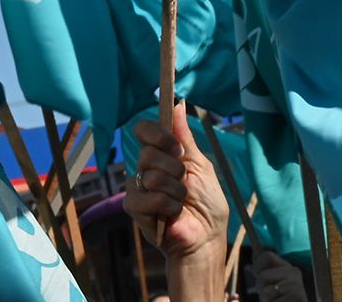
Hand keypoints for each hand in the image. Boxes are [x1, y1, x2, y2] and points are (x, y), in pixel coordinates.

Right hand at [124, 103, 228, 260]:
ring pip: (150, 176)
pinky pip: (148, 198)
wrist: (207, 237)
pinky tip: (173, 214)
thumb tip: (178, 104)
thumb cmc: (207, 203)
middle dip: (174, 168)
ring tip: (182, 203)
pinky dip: (169, 206)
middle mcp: (144, 168)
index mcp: (160, 155)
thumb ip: (185, 138)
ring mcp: (137, 188)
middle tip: (184, 182)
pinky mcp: (134, 208)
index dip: (156, 134)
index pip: (144, 131)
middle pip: (147, 153)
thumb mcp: (200, 166)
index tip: (176, 147)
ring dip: (175, 191)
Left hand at [255, 251, 308, 301]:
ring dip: (267, 300)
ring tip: (278, 301)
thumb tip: (254, 242)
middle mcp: (294, 272)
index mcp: (288, 268)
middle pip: (262, 276)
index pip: (267, 256)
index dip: (257, 267)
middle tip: (273, 297)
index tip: (260, 277)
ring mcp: (297, 284)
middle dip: (261, 289)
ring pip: (265, 291)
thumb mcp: (272, 285)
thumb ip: (264, 272)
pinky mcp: (298, 296)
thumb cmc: (280, 300)